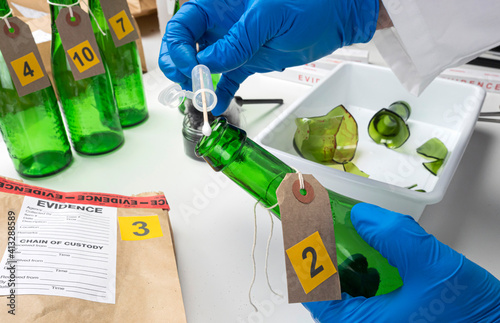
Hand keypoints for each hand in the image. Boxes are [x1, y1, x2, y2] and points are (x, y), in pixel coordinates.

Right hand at [159, 0, 379, 114]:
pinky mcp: (249, 61)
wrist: (337, 16)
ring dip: (199, 84)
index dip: (178, 47)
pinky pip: (228, 79)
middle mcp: (222, 25)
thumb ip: (238, 40)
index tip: (190, 66)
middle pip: (187, 47)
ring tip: (203, 100)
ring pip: (204, 66)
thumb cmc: (309, 2)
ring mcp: (235, 45)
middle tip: (192, 86)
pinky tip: (217, 105)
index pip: (184, 25)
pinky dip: (221, 93)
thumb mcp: (269, 16)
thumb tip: (208, 63)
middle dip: (182, 68)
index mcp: (219, 4)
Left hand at [303, 204, 499, 321]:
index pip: (314, 291)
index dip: (303, 257)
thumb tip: (360, 216)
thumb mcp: (430, 265)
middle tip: (317, 228)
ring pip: (341, 294)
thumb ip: (392, 236)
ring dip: (337, 266)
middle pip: (323, 292)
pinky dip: (358, 276)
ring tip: (342, 242)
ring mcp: (375, 321)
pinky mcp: (387, 317)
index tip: (301, 228)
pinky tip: (369, 262)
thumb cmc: (469, 311)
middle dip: (319, 258)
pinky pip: (360, 297)